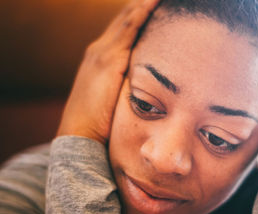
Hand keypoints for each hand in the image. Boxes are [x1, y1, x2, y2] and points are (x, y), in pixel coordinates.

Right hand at [57, 0, 159, 144]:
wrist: (81, 134)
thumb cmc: (101, 121)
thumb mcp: (115, 97)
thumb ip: (128, 84)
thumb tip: (148, 85)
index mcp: (102, 58)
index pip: (124, 28)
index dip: (139, 13)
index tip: (155, 3)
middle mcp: (100, 49)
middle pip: (125, 18)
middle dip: (142, 4)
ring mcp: (102, 52)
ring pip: (127, 18)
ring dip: (143, 4)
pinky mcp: (108, 60)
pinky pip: (127, 30)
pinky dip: (140, 14)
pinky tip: (152, 2)